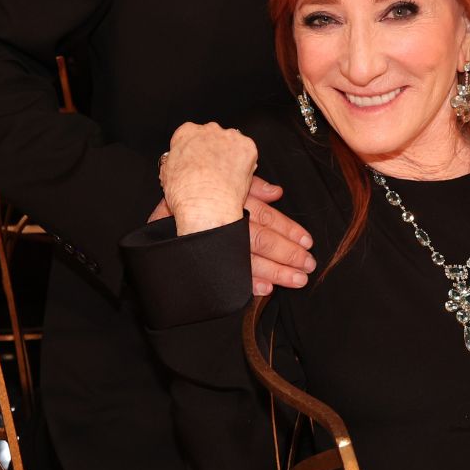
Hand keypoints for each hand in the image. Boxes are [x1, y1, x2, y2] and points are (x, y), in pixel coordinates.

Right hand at [149, 175, 313, 294]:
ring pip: (249, 258)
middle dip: (288, 254)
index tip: (306, 241)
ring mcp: (212, 240)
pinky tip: (264, 289)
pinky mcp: (201, 256)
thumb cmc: (198, 190)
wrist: (162, 204)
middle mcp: (224, 220)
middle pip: (262, 240)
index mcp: (233, 200)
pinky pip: (227, 273)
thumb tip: (277, 193)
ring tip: (296, 280)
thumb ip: (252, 185)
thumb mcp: (224, 179)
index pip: (267, 217)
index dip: (288, 230)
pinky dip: (247, 283)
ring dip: (275, 271)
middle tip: (307, 266)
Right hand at [158, 122, 258, 236]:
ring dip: (230, 155)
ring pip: (231, 143)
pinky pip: (248, 152)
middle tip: (212, 171)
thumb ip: (174, 161)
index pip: (190, 135)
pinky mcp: (247, 147)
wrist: (206, 205)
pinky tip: (237, 177)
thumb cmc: (185, 193)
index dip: (194, 150)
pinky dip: (245, 163)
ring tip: (226, 177)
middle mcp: (208, 130)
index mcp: (186, 133)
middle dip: (213, 150)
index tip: (197, 160)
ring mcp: (229, 137)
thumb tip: (178, 163)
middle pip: (212, 136)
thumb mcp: (166, 174)